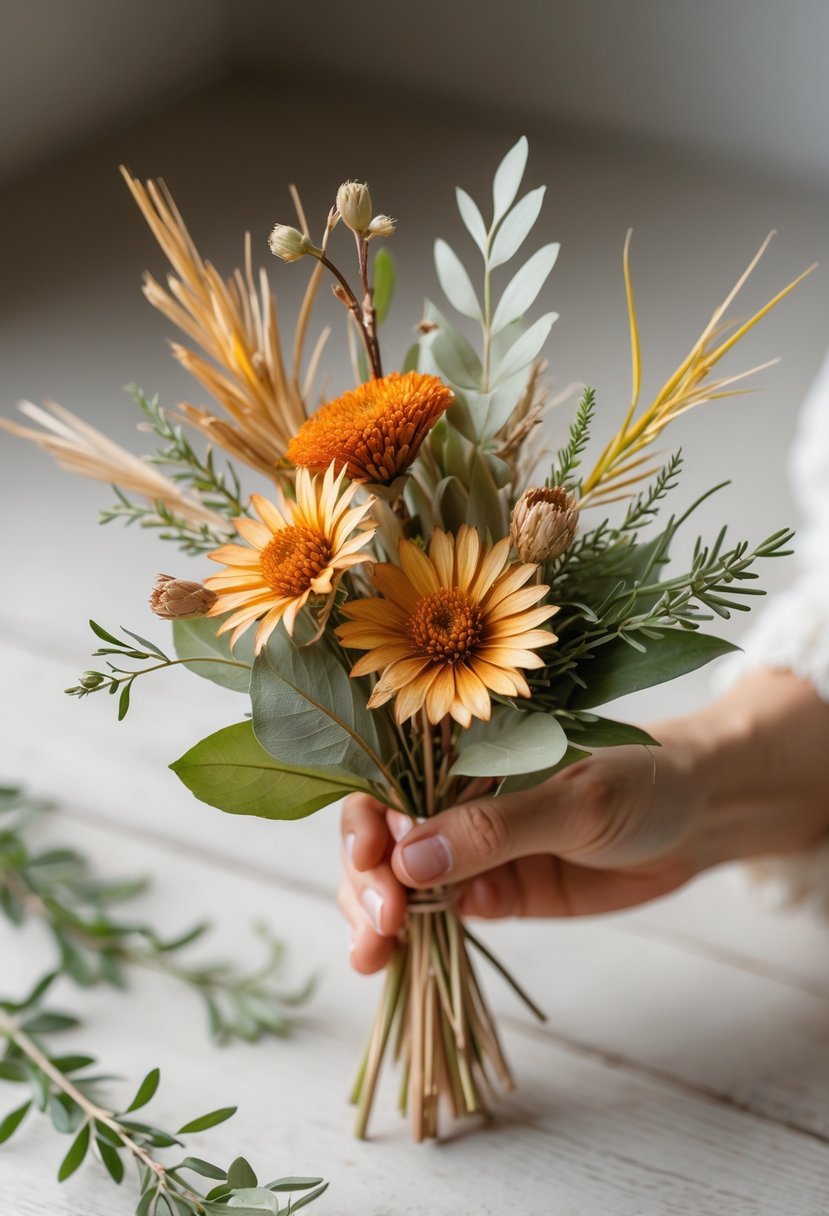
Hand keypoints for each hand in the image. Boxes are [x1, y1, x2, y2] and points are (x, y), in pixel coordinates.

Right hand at [339, 671, 828, 972]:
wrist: (699, 818)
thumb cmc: (641, 781)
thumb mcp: (575, 800)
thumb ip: (496, 830)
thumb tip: (408, 862)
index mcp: (462, 754)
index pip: (387, 783)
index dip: (364, 822)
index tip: (370, 861)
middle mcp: (453, 799)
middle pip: (380, 842)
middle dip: (366, 884)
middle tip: (383, 926)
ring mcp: (471, 850)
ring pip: (400, 887)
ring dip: (378, 922)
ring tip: (375, 958)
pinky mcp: (495, 893)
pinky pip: (441, 918)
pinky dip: (415, 942)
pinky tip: (406, 961)